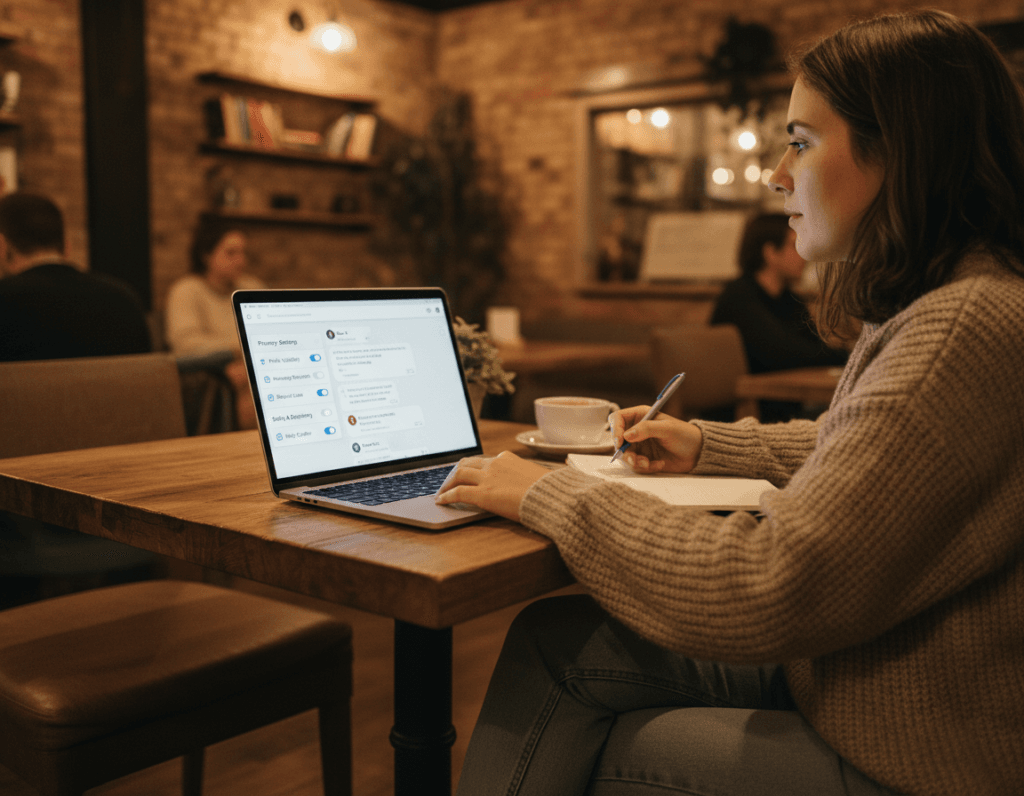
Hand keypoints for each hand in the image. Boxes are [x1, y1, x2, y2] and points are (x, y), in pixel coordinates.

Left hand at [435, 451, 550, 521]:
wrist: (553, 497)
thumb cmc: (549, 491)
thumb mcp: (535, 477)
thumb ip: (523, 478)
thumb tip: (524, 485)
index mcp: (507, 458)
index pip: (483, 460)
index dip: (471, 468)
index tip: (466, 474)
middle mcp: (495, 464)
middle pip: (466, 464)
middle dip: (455, 473)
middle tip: (448, 482)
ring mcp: (488, 478)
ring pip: (458, 474)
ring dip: (447, 483)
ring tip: (442, 492)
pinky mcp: (483, 494)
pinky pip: (458, 492)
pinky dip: (447, 496)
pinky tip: (441, 501)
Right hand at [610, 405, 703, 473]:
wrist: (697, 453)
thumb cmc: (685, 435)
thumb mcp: (666, 428)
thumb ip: (646, 429)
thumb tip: (626, 435)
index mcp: (640, 416)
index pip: (618, 418)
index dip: (615, 429)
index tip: (620, 442)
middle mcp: (637, 430)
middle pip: (618, 440)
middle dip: (625, 452)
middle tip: (634, 459)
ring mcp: (640, 445)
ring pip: (625, 455)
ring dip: (635, 462)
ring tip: (649, 463)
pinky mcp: (644, 459)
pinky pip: (636, 466)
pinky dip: (646, 467)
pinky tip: (659, 464)